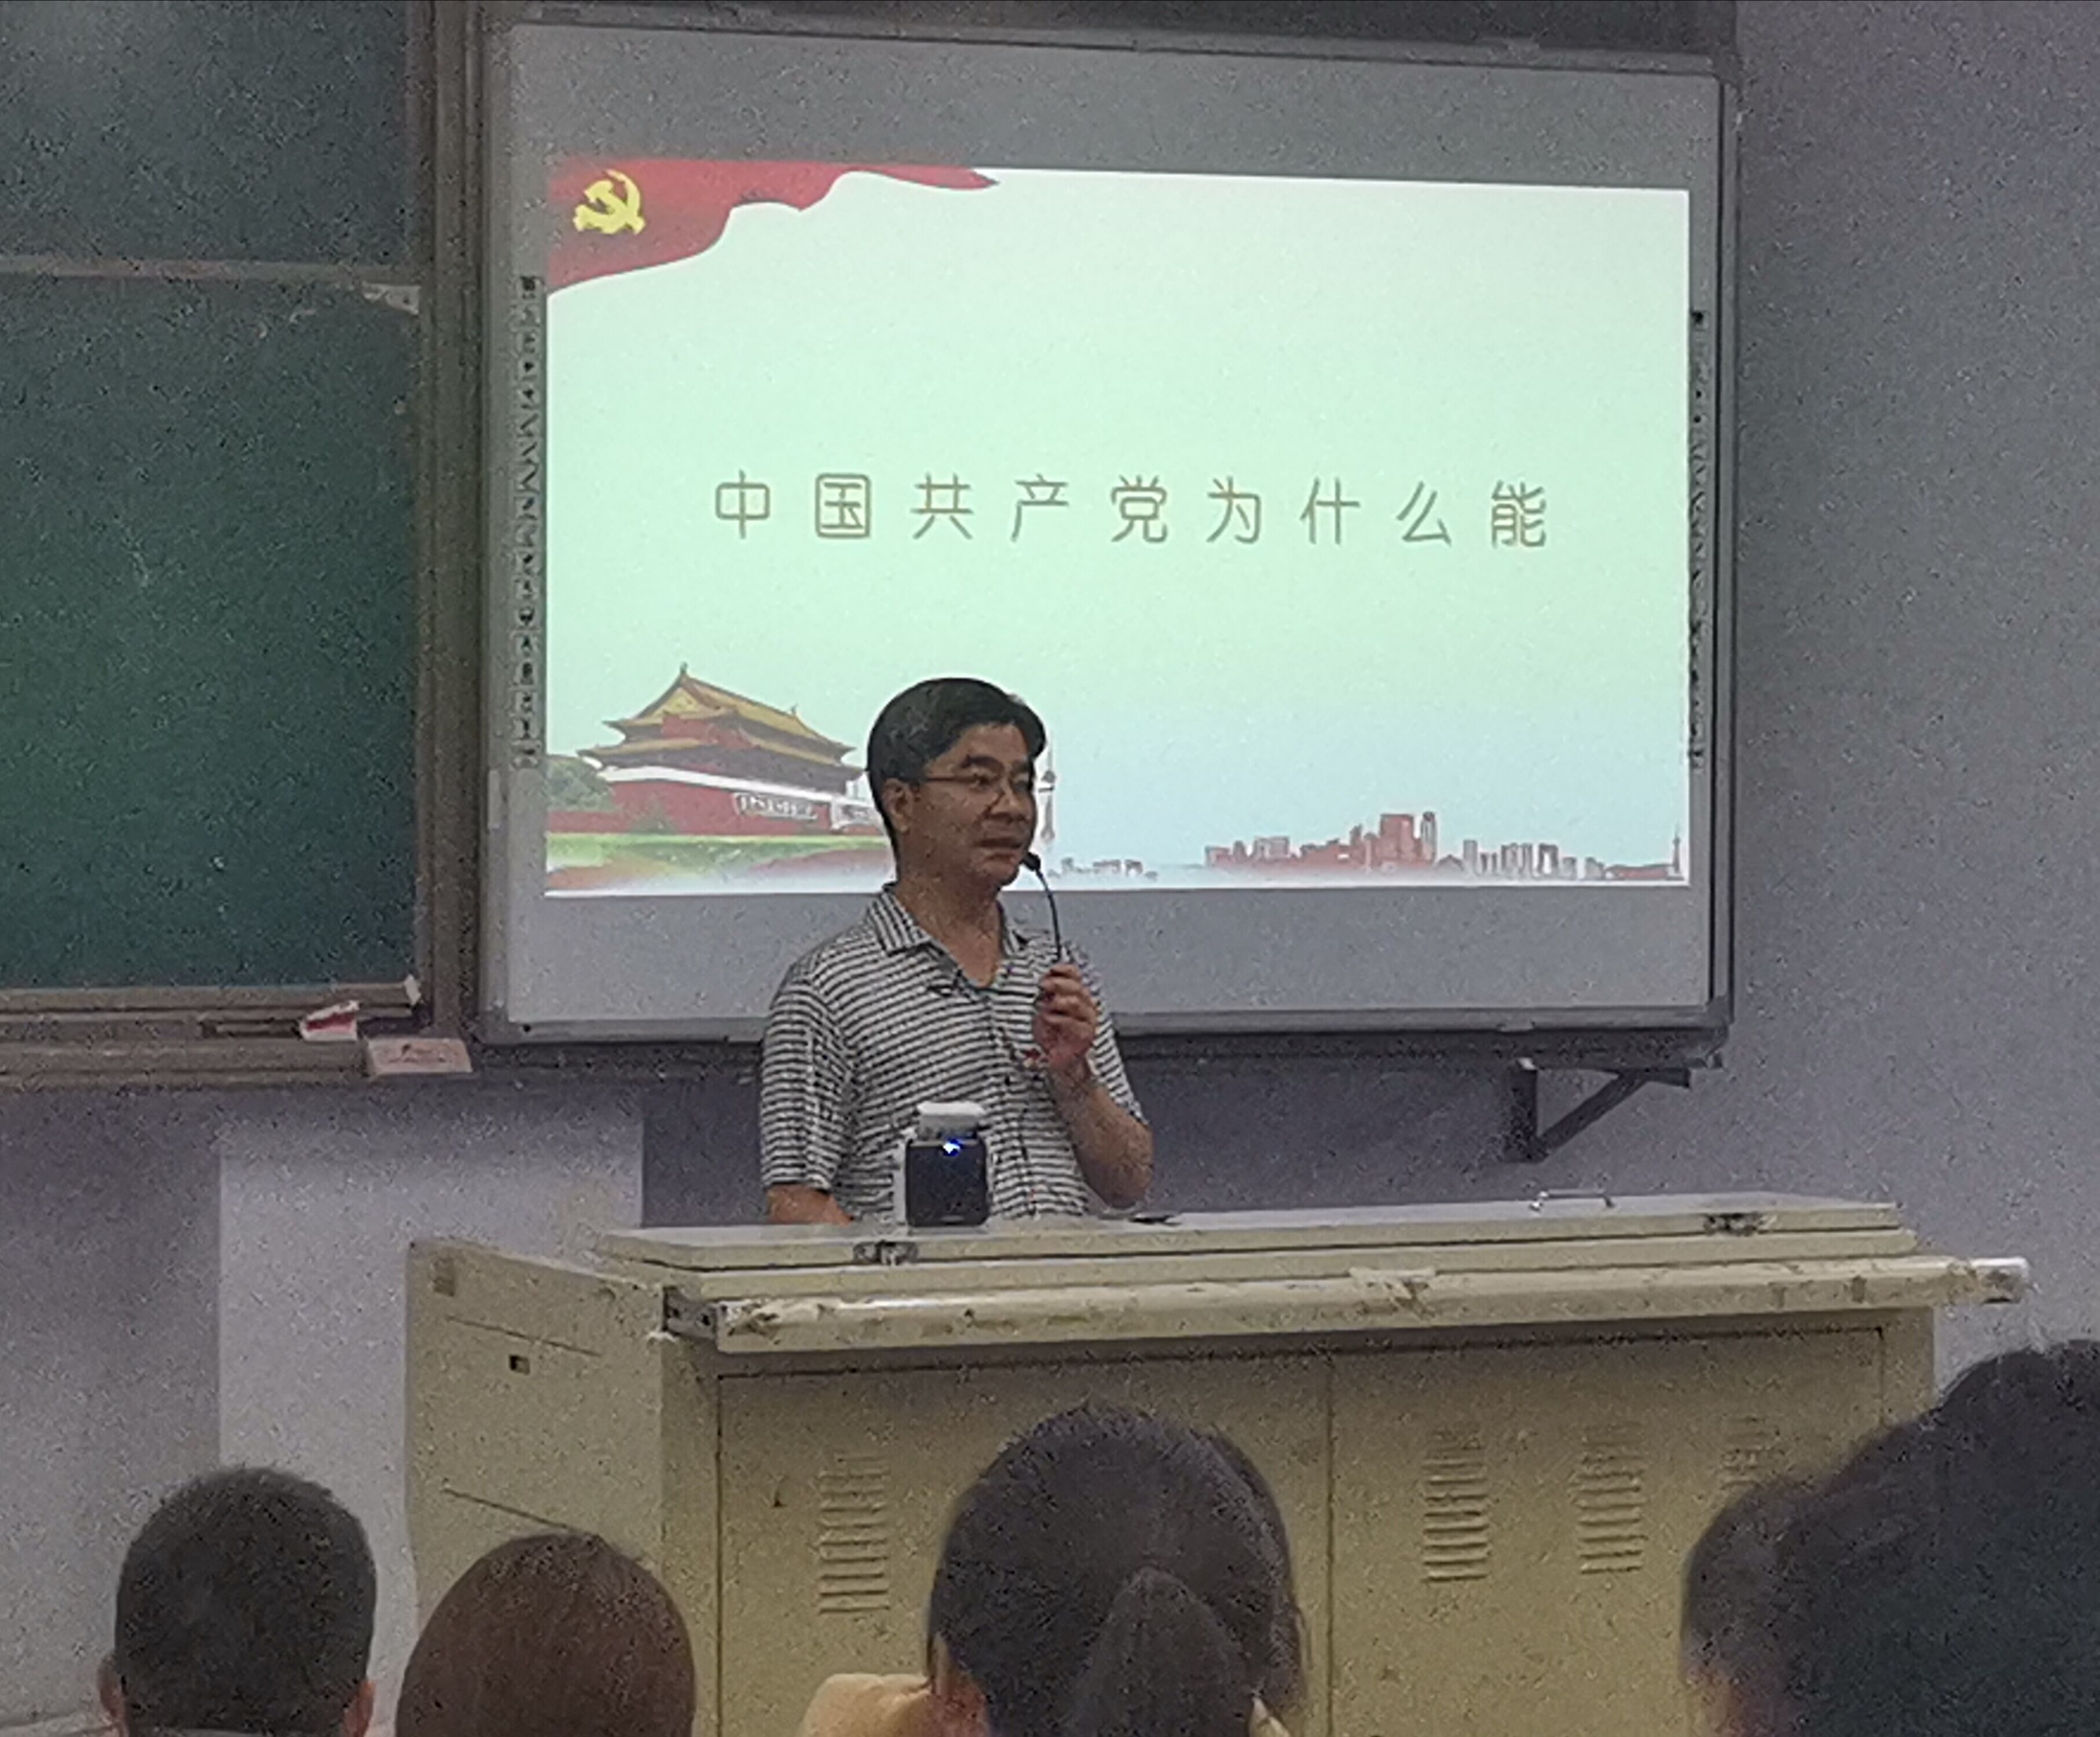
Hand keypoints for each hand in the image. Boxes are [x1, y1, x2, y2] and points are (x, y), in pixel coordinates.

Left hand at [1031, 963, 1097, 1087]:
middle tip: (1044, 984)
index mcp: (1077, 995)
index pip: (1076, 976)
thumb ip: (1046, 995)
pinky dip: (1058, 1018)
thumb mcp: (1044, 1009)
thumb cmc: (1052, 1034)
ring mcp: (1088, 1020)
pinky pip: (1074, 1023)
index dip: (1064, 970)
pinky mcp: (1086, 1035)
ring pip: (1077, 1003)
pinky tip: (1048, 1018)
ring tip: (1045, 1004)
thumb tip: (1043, 981)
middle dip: (1058, 983)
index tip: (1051, 969)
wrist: (1057, 1058)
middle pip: (1077, 987)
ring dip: (1058, 1001)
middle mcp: (1086, 1005)